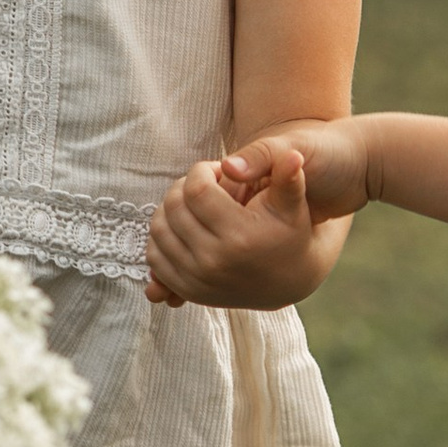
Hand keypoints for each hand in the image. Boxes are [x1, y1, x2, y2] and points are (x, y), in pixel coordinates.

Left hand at [147, 124, 358, 307]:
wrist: (288, 280)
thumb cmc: (289, 233)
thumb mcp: (293, 204)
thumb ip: (289, 176)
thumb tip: (292, 155)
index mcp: (240, 236)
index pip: (196, 190)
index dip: (200, 171)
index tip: (213, 170)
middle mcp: (216, 260)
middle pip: (174, 207)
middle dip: (182, 187)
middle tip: (199, 185)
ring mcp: (198, 279)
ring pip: (159, 230)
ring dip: (168, 209)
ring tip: (188, 203)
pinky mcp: (189, 291)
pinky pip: (155, 257)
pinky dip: (161, 238)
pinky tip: (180, 227)